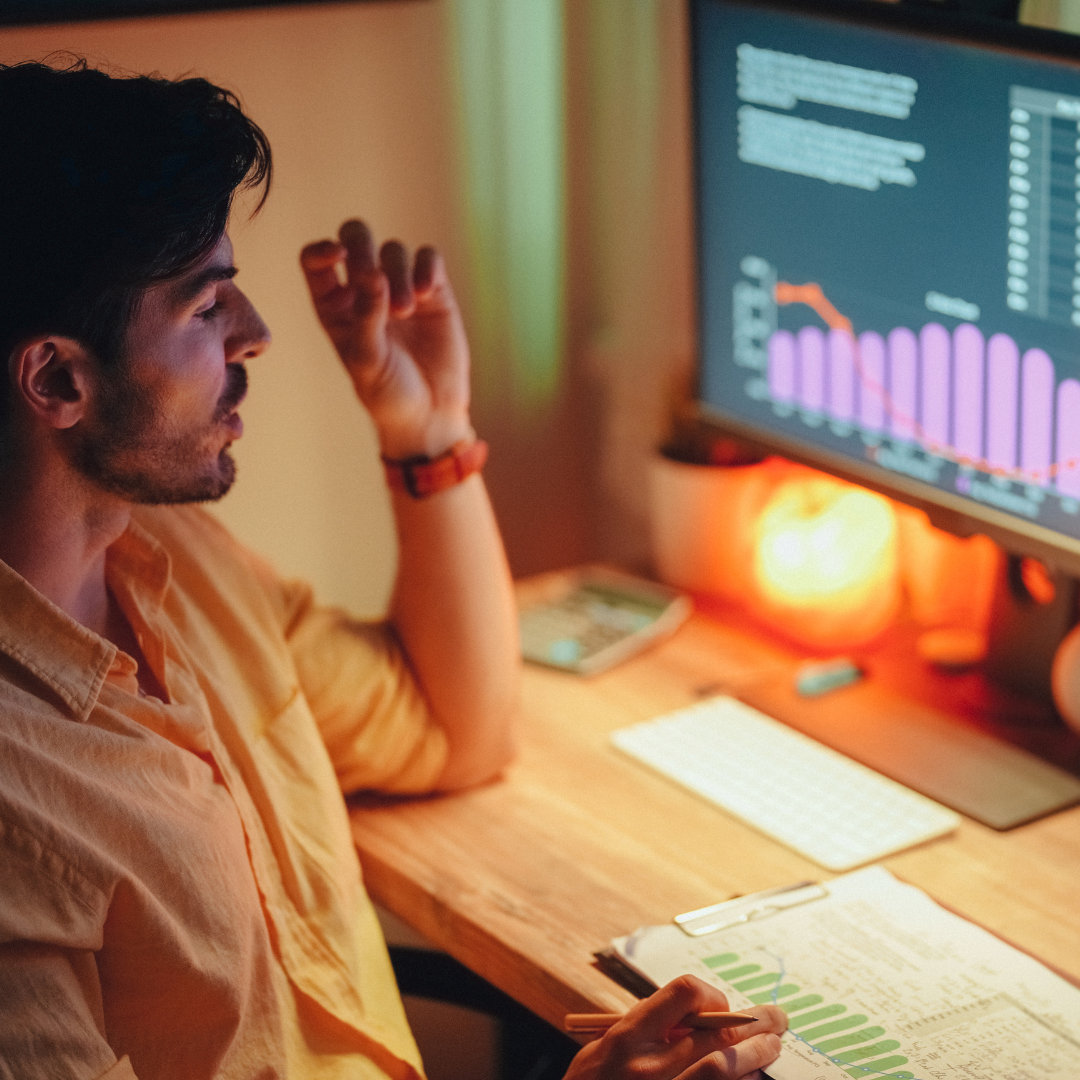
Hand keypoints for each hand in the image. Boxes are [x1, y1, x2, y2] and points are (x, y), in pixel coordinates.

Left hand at [299, 219, 473, 458]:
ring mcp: (401, 288)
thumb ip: (367, 316)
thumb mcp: (368, 359)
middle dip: (363, 246)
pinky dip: (426, 268)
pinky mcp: (434, 293)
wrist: (429, 414)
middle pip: (356, 238)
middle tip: (374, 274)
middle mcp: (365, 291)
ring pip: (394, 250)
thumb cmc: (387, 393)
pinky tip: (426, 294)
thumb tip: (372, 273)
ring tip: (405, 311)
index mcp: (334, 306)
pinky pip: (428, 258)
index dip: (322, 250)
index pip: (316, 262)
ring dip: (398, 274)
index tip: (338, 255)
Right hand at [562, 976, 785, 1079]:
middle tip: (776, 1019)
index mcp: (626, 1039)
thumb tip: (691, 1014)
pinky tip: (752, 1077)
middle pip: (716, 1034)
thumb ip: (642, 1029)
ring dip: (755, 1055)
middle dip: (753, 1024)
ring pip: (724, 1068)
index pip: (683, 994)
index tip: (719, 1005)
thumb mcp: (601, 1050)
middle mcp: (649, 1068)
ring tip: (773, 1046)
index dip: (710, 996)